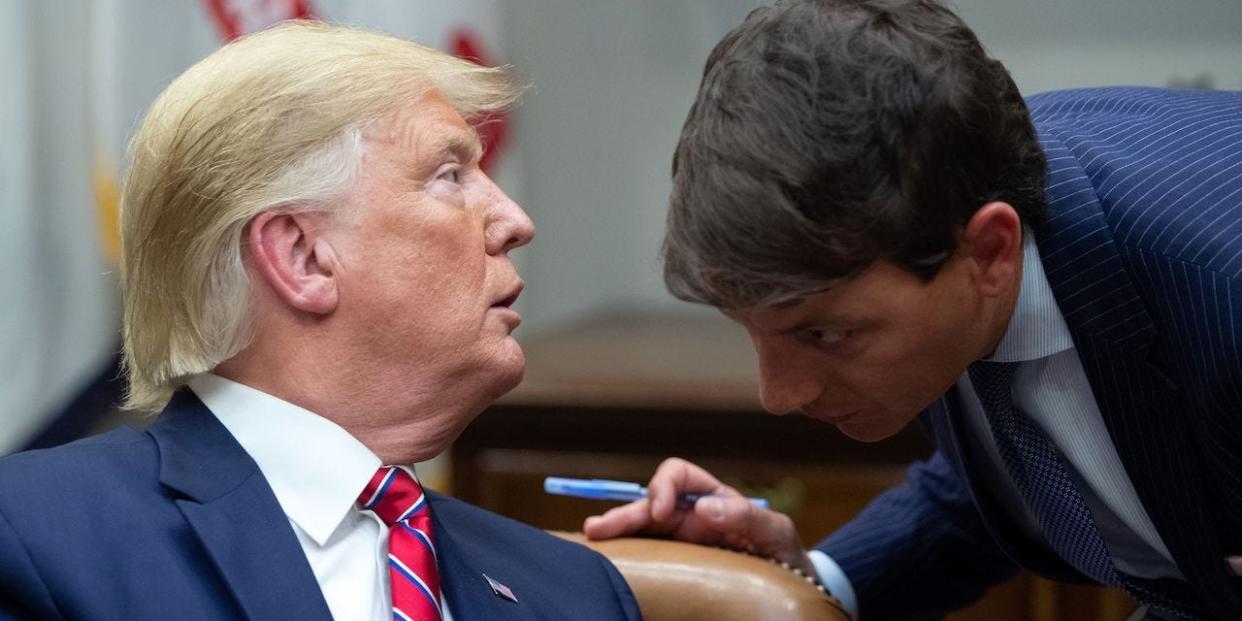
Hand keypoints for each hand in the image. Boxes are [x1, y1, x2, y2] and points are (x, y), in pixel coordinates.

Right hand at [582, 457, 813, 574]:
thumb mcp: (776, 532)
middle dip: (624, 514)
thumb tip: (703, 508)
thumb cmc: (785, 555)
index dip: (663, 486)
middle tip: (598, 529)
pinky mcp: (674, 568)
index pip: (678, 475)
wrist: (791, 589)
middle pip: (648, 506)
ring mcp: (680, 543)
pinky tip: (607, 561)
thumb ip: (746, 516)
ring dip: (616, 533)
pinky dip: (625, 556)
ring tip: (592, 539)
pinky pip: (646, 557)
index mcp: (712, 499)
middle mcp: (690, 518)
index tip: (661, 513)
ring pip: (640, 531)